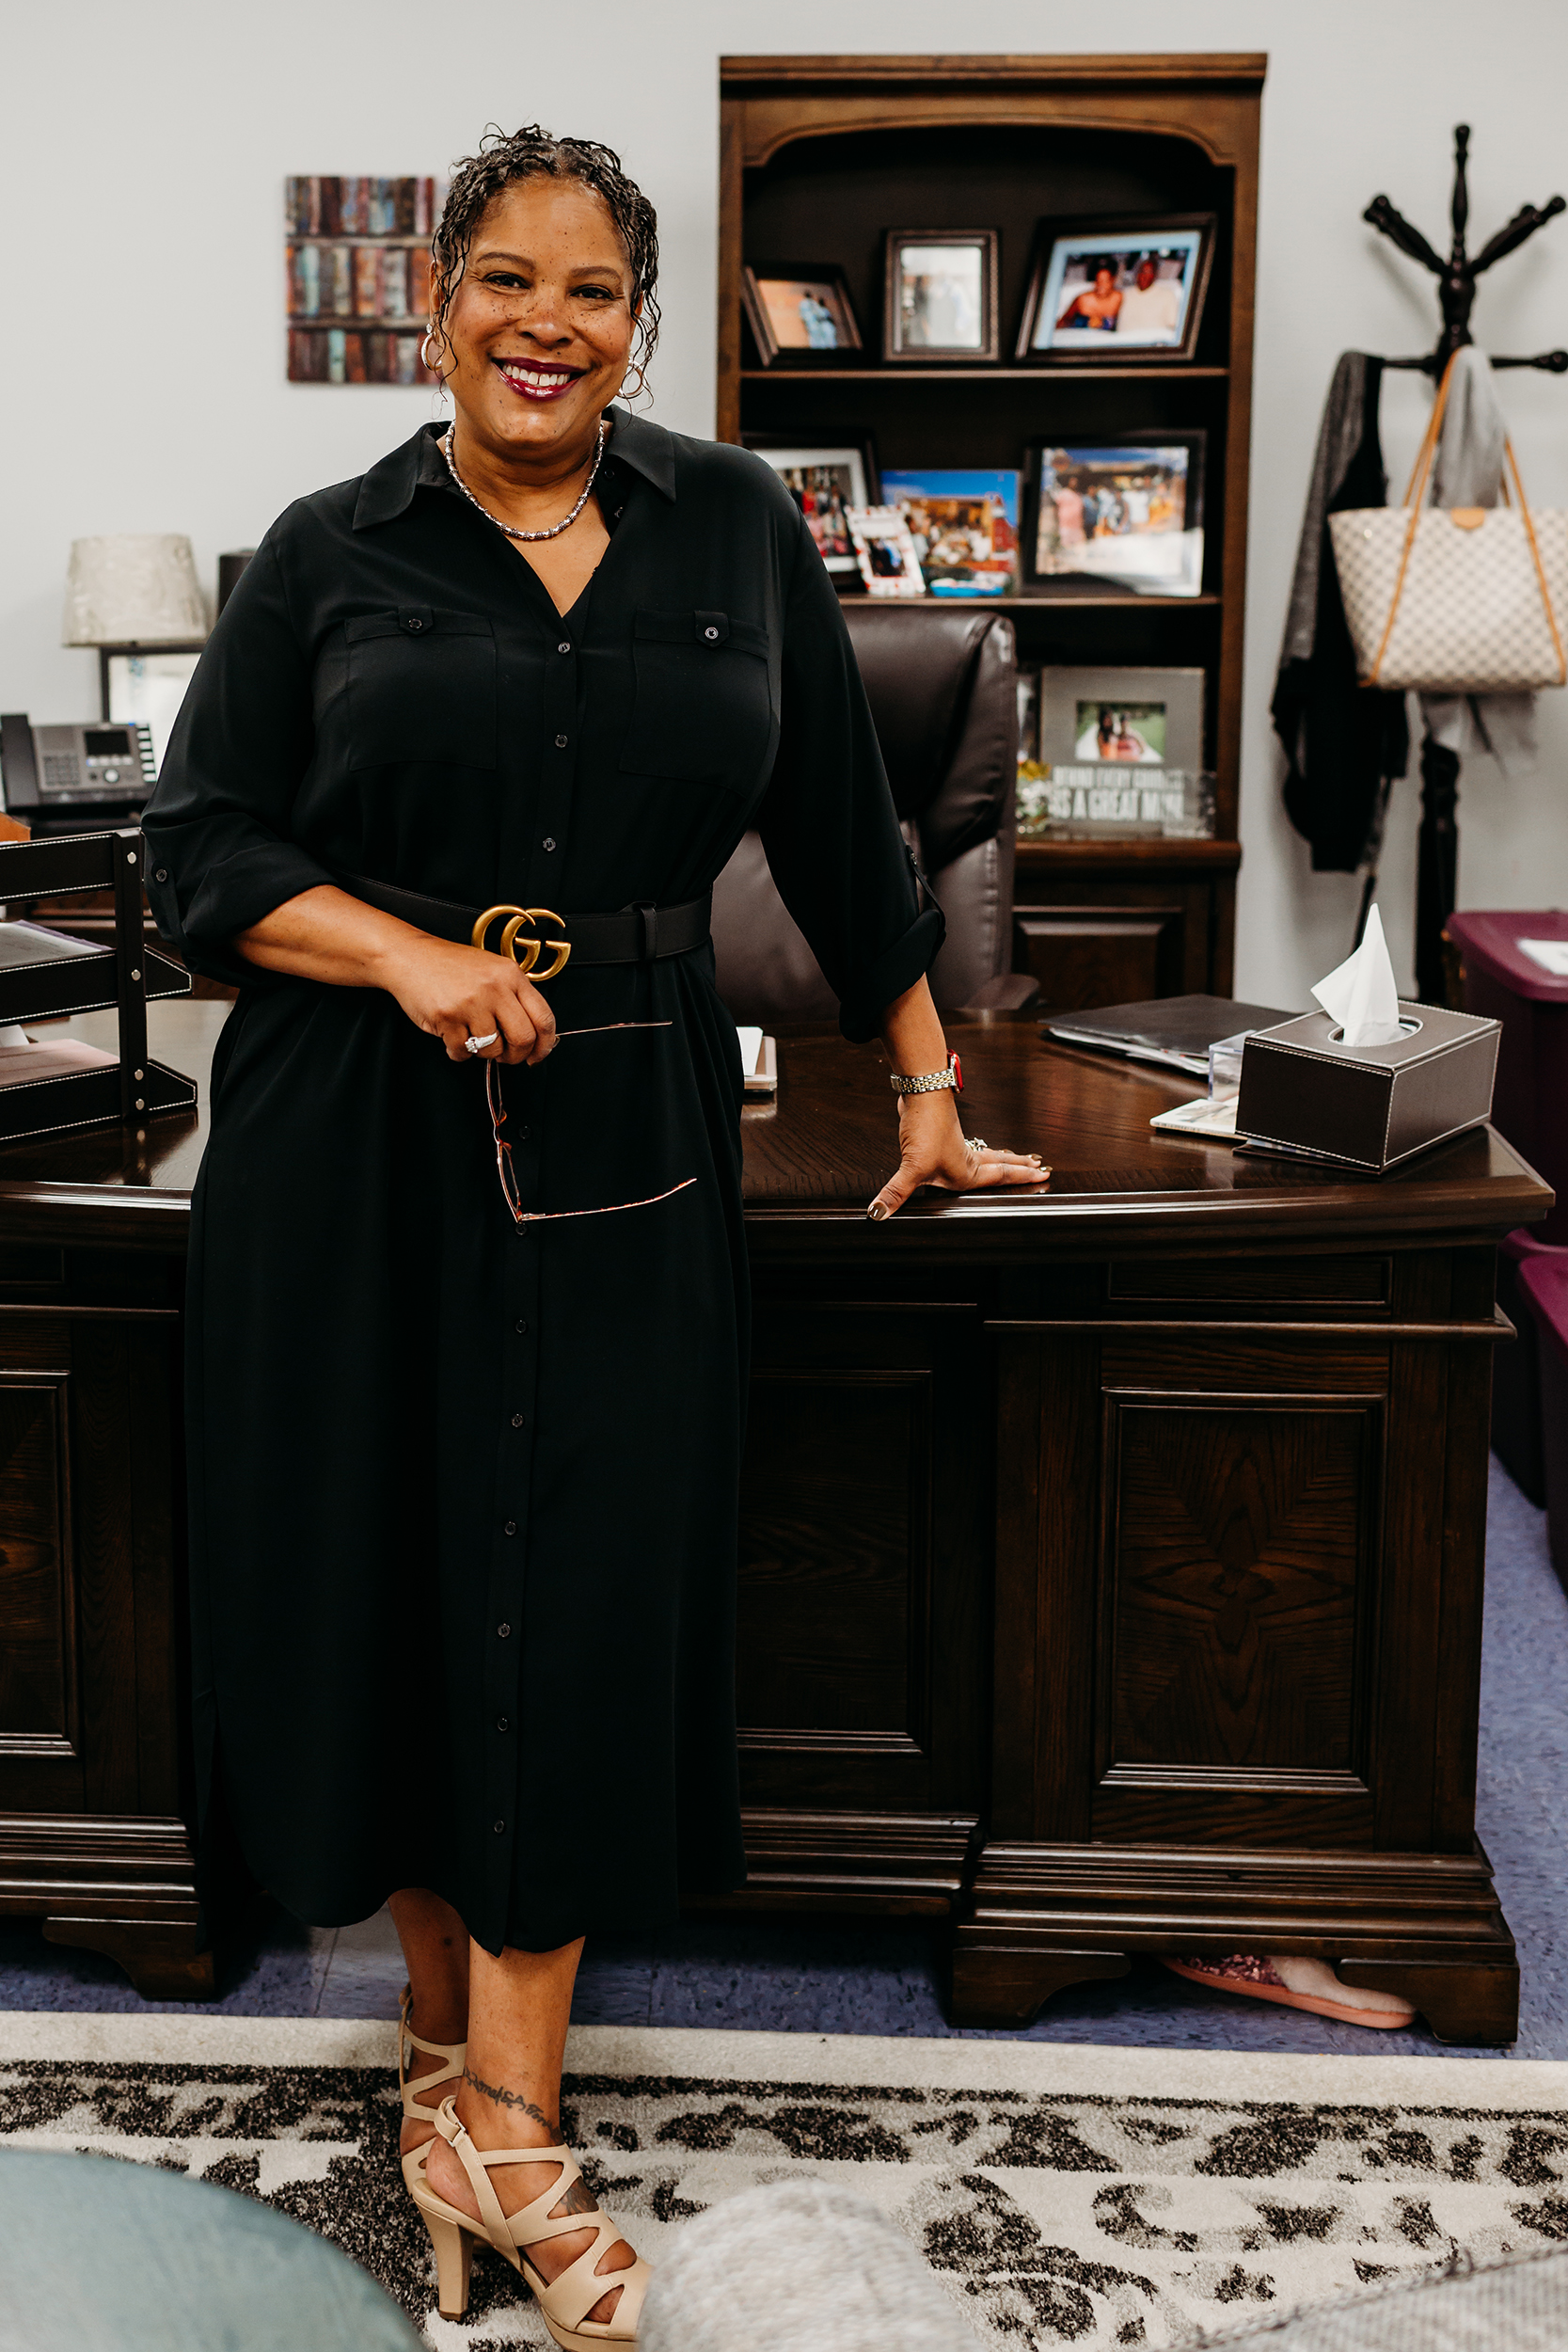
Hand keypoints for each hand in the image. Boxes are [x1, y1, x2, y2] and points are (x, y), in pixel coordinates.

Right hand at [384, 936, 557, 1064]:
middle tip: (505, 1056)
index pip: (543, 1017)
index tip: (537, 1055)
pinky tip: (453, 1036)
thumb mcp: (491, 968)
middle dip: (516, 1055)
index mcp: (511, 975)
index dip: (544, 1044)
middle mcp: (494, 987)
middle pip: (523, 1038)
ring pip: (492, 1049)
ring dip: (481, 1052)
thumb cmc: (448, 964)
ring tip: (470, 1035)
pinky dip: (458, 1051)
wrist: (408, 955)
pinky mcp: (447, 1017)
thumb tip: (533, 1033)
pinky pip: (462, 1052)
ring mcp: (471, 1002)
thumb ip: (513, 994)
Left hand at [866, 1090, 1050, 1219]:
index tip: (1042, 1175)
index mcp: (966, 1172)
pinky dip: (981, 1151)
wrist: (922, 1093)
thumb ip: (896, 1192)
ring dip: (1003, 1158)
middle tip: (1040, 1167)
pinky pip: (970, 1148)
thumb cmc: (926, 1127)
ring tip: (1018, 1159)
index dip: (1021, 1178)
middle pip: (1000, 1165)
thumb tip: (879, 1212)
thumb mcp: (912, 1167)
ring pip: (987, 1155)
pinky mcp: (946, 1136)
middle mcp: (966, 1160)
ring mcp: (957, 1146)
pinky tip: (973, 1153)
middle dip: (1019, 1168)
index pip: (1000, 1178)